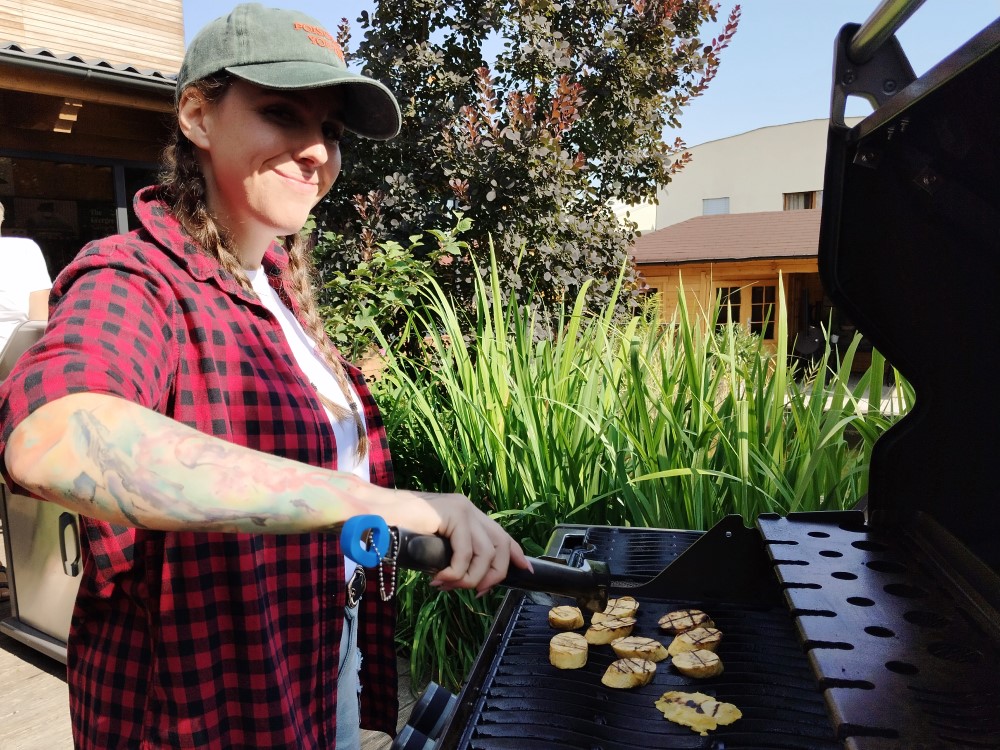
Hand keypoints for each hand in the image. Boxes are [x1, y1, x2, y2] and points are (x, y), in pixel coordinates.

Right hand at [390, 491, 531, 595]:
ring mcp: (462, 509)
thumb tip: (469, 580)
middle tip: (475, 592)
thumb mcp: (435, 546)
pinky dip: (455, 573)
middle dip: (493, 575)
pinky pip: (465, 554)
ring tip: (447, 586)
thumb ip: (453, 555)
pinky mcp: (453, 514)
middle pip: (501, 545)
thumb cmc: (397, 532)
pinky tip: (438, 579)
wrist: (374, 514)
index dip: (516, 554)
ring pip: (485, 554)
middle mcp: (469, 508)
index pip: (501, 534)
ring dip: (469, 579)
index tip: (525, 571)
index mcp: (466, 513)